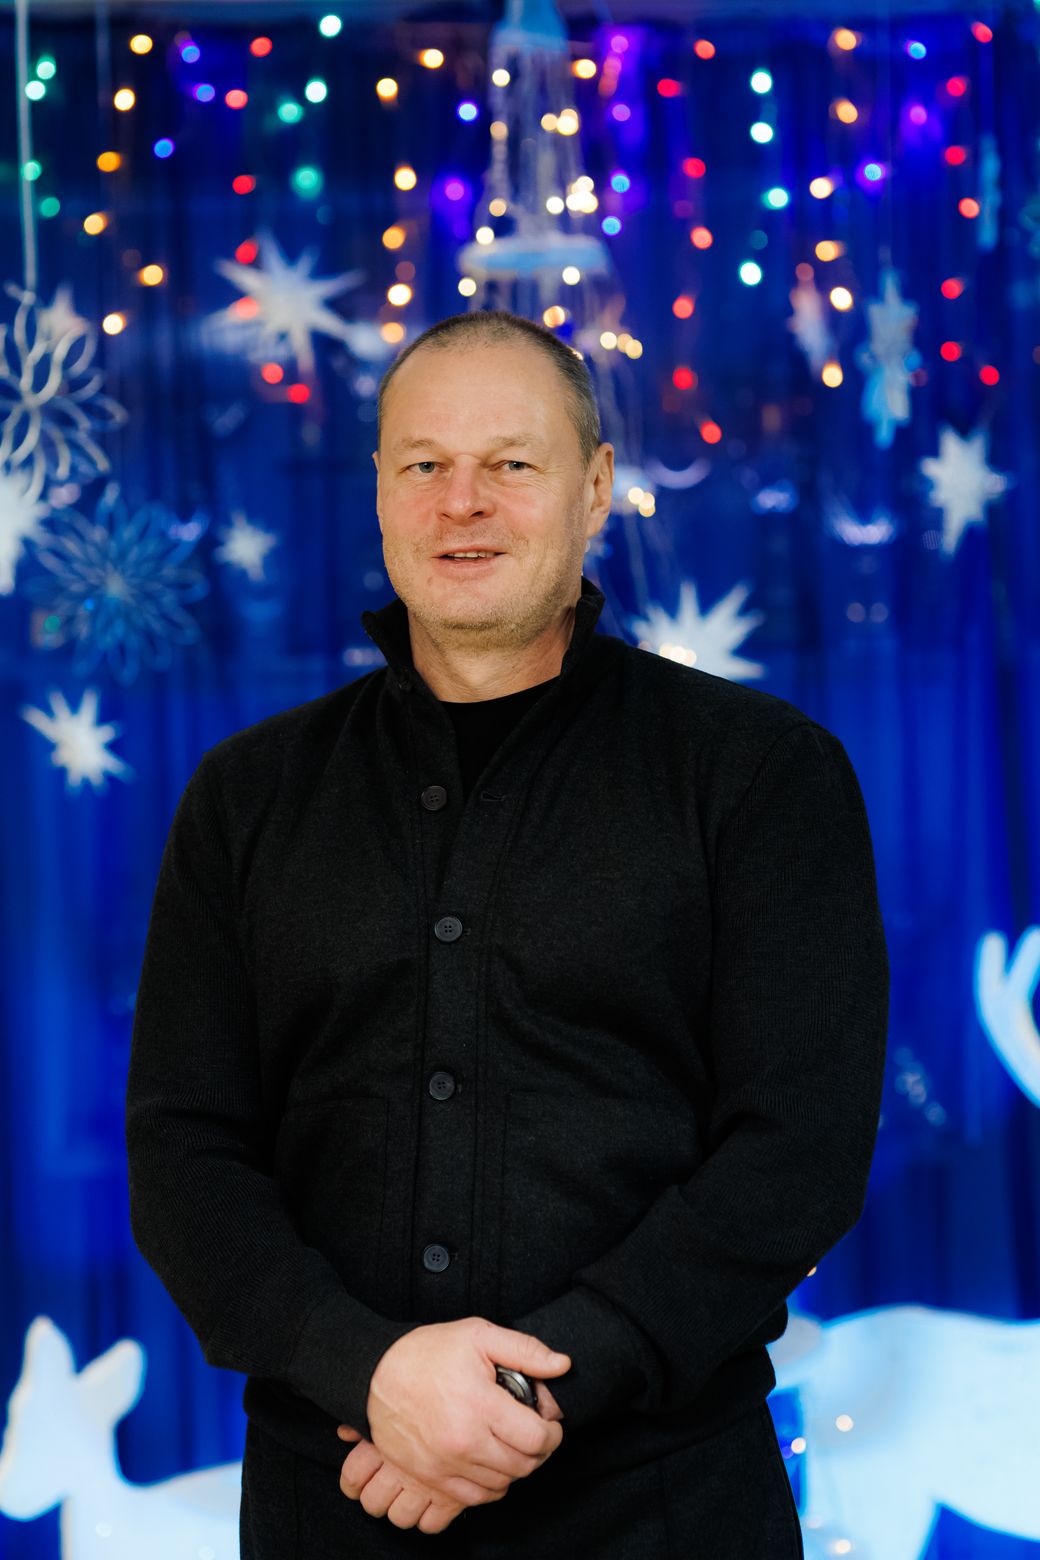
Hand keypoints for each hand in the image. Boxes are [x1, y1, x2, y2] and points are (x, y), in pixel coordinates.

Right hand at [336, 1318, 569, 1526]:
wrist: (375, 1375)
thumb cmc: (428, 1352)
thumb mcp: (478, 1335)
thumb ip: (524, 1350)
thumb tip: (563, 1365)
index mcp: (479, 1405)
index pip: (535, 1439)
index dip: (552, 1432)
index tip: (549, 1423)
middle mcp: (463, 1442)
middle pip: (522, 1466)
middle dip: (538, 1451)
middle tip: (535, 1433)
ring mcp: (445, 1465)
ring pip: (501, 1485)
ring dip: (515, 1469)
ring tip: (512, 1445)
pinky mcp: (431, 1478)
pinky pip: (474, 1498)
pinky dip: (490, 1486)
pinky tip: (490, 1462)